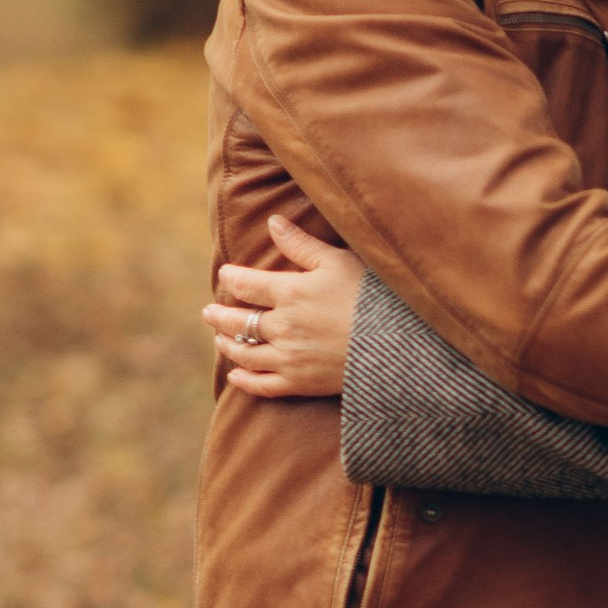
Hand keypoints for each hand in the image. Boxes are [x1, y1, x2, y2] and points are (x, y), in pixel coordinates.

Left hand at [203, 215, 364, 396]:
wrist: (398, 346)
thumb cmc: (372, 297)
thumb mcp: (338, 261)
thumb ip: (301, 244)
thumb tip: (272, 222)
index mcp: (289, 292)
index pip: (245, 284)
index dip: (232, 278)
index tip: (227, 274)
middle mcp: (282, 326)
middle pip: (238, 320)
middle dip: (219, 315)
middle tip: (209, 312)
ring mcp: (289, 358)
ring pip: (244, 351)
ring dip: (227, 343)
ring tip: (219, 338)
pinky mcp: (300, 383)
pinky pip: (262, 385)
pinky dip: (244, 380)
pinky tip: (235, 375)